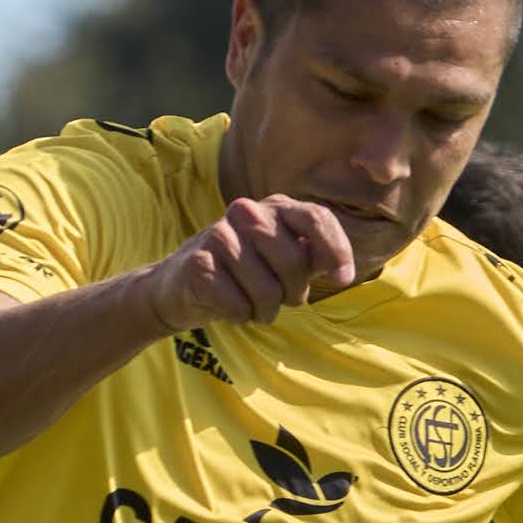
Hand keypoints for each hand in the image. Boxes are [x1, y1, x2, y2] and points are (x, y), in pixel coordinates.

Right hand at [140, 194, 360, 332]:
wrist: (179, 288)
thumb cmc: (243, 275)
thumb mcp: (283, 261)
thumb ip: (312, 258)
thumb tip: (343, 271)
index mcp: (274, 207)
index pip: (316, 218)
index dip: (337, 250)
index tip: (342, 278)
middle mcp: (247, 212)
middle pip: (294, 262)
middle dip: (294, 293)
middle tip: (280, 298)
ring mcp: (219, 235)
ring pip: (267, 291)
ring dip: (265, 310)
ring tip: (252, 304)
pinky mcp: (198, 264)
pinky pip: (239, 305)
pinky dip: (240, 316)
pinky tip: (227, 305)